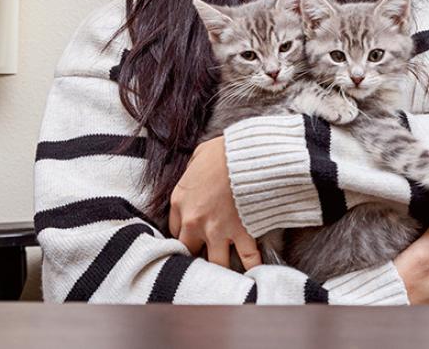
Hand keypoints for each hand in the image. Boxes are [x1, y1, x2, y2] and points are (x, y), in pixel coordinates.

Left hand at [168, 135, 262, 270]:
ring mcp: (217, 230)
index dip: (185, 234)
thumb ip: (193, 169)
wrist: (246, 156)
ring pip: (214, 263)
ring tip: (224, 276)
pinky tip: (254, 275)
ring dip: (219, 269)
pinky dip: (253, 267)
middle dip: (197, 254)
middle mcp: (194, 221)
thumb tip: (197, 170)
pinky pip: (247, 258)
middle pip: (189, 250)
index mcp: (180, 201)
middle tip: (206, 257)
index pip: (175, 230)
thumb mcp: (199, 155)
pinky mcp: (241, 232)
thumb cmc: (223, 151)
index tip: (193, 236)